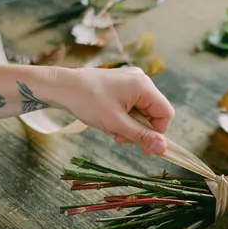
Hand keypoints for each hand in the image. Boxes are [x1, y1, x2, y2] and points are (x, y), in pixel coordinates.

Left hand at [54, 67, 173, 154]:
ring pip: (142, 110)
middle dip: (139, 129)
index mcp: (144, 86)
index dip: (157, 133)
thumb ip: (142, 136)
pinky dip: (124, 116)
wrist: (61, 86)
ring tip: (112, 129)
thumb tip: (164, 149)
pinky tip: (109, 120)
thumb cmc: (87, 101)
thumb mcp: (116, 123)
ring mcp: (131, 80)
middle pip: (154, 112)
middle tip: (120, 138)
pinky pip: (132, 104)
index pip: (165, 114)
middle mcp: (141, 79)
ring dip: (130, 125)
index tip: (142, 146)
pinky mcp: (122, 83)